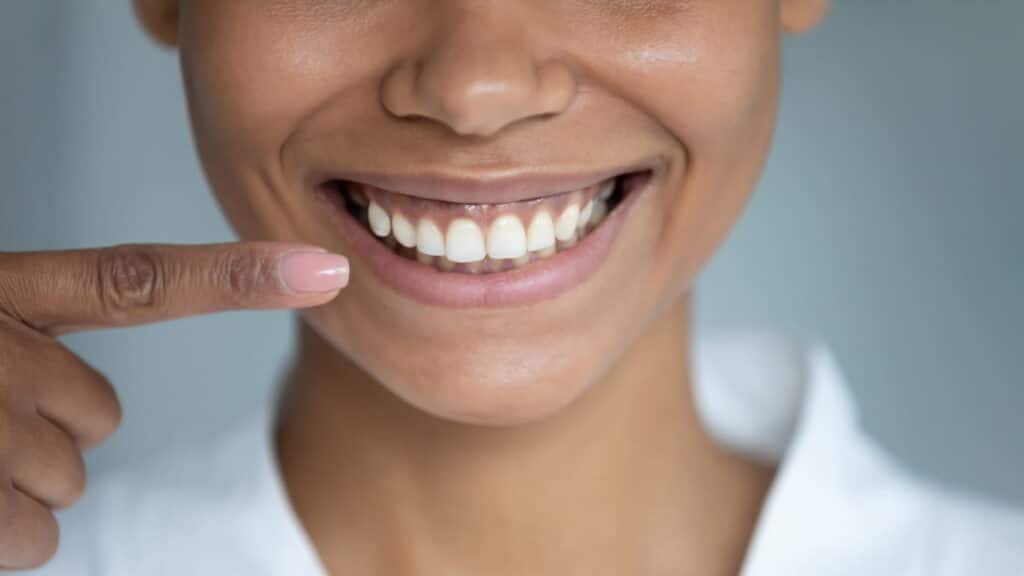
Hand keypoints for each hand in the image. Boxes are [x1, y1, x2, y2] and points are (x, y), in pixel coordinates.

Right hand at [0, 242, 347, 568]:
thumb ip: (32, 341)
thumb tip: (88, 406)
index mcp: (6, 293)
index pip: (140, 281)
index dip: (238, 276)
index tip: (325, 270)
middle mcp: (3, 350)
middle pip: (102, 414)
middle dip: (52, 428)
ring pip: (72, 478)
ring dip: (19, 481)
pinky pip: (40, 536)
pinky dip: (3, 532)